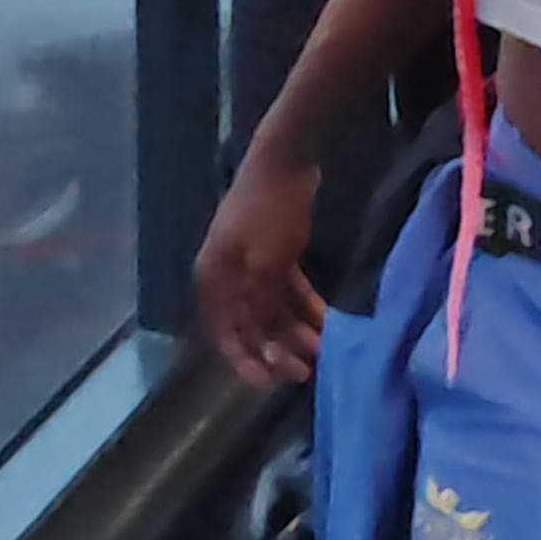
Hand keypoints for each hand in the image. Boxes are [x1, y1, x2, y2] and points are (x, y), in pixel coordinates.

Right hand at [196, 141, 325, 387]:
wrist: (286, 158)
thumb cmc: (270, 211)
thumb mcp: (267, 264)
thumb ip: (260, 305)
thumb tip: (258, 340)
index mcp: (214, 279)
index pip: (223, 332)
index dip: (244, 359)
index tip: (268, 382)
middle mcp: (228, 275)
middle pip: (249, 324)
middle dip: (276, 350)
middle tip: (305, 371)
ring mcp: (252, 263)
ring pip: (271, 309)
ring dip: (294, 331)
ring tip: (322, 351)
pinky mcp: (275, 251)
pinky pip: (287, 289)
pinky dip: (304, 306)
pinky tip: (326, 323)